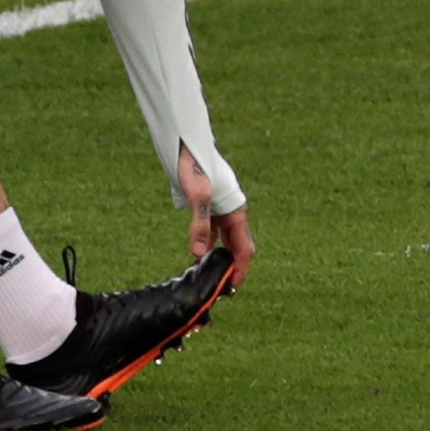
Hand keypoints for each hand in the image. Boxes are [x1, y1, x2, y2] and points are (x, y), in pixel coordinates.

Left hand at [177, 144, 255, 288]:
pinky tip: (200, 252)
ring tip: (211, 274)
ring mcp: (221, 207)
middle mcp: (232, 212)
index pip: (244, 249)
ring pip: (225, 238)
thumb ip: (199, 224)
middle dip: (233, 266)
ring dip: (221, 256)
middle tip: (223, 287)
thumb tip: (197, 253)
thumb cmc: (193, 165)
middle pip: (237, 246)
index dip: (240, 269)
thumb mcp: (197, 195)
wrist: (185, 143)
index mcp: (236, 212)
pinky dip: (209, 242)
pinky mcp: (209, 203)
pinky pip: (214, 229)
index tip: (232, 287)